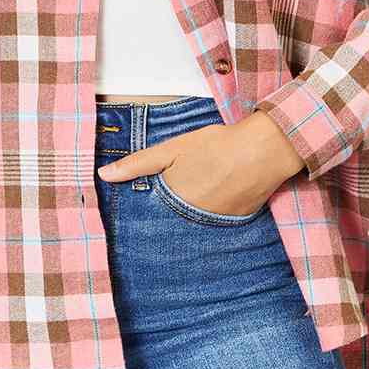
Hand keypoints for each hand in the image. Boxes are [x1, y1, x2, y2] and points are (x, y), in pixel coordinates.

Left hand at [96, 110, 303, 216]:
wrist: (264, 150)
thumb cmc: (217, 145)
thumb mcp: (173, 148)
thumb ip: (138, 164)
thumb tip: (103, 176)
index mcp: (171, 201)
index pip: (149, 215)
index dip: (144, 211)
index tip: (136, 212)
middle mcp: (190, 219)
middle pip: (172, 220)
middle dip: (167, 213)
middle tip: (178, 194)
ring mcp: (214, 223)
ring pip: (193, 223)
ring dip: (190, 214)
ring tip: (199, 193)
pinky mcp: (235, 222)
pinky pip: (216, 222)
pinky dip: (213, 213)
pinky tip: (218, 195)